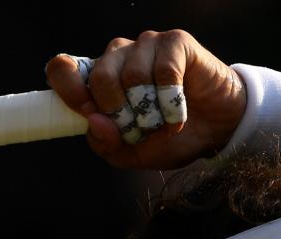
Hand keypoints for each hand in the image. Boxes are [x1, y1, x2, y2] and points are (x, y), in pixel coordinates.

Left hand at [44, 30, 245, 169]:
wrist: (217, 130)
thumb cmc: (170, 137)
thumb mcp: (132, 153)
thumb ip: (107, 144)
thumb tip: (94, 122)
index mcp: (99, 79)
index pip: (63, 69)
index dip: (69, 90)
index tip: (88, 113)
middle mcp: (118, 57)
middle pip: (99, 76)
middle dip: (119, 113)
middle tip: (139, 130)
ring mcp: (146, 45)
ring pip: (132, 74)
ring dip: (150, 111)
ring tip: (164, 124)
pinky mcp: (175, 42)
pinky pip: (163, 71)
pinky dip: (171, 102)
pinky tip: (179, 114)